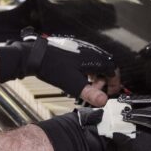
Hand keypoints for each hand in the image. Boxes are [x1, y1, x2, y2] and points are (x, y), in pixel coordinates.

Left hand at [0, 28, 115, 106]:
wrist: (36, 55)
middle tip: (96, 91)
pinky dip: (88, 71)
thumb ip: (90, 93)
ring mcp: (83, 49)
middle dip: (104, 81)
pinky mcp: (75, 49)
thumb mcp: (73, 84)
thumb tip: (104, 101)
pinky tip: (79, 78)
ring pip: (96, 64)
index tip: (111, 92)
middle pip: (106, 66)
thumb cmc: (53, 67)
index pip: (113, 70)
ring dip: (96, 76)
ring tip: (87, 86)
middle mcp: (91, 51)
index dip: (114, 83)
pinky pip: (88, 61)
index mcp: (94, 58)